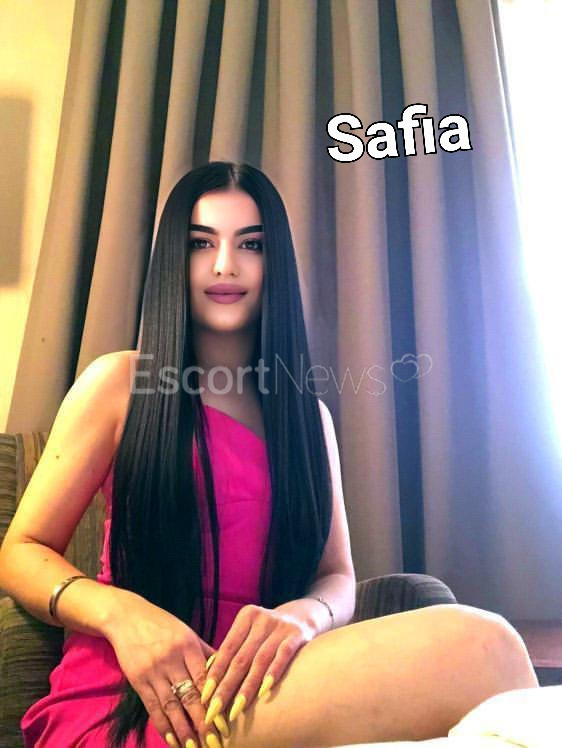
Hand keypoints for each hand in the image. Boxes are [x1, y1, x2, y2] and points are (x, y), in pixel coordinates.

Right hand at [104, 589, 225, 747]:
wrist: (126, 617)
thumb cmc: (162, 624)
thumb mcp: (186, 632)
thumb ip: (205, 652)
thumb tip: (229, 669)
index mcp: (187, 645)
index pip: (204, 678)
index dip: (215, 702)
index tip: (226, 722)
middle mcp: (171, 659)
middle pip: (190, 696)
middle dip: (203, 723)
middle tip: (215, 743)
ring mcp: (153, 671)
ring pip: (171, 706)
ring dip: (184, 731)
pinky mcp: (138, 680)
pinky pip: (152, 707)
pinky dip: (163, 726)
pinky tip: (172, 741)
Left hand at [200, 604, 314, 727]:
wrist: (305, 615)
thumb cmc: (270, 632)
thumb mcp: (252, 633)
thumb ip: (236, 652)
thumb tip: (209, 684)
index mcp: (246, 616)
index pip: (227, 649)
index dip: (215, 674)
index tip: (204, 698)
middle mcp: (262, 619)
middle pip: (240, 658)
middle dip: (226, 687)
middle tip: (214, 711)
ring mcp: (281, 627)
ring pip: (259, 661)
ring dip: (246, 688)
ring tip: (236, 710)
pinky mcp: (298, 635)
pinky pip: (283, 656)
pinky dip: (273, 673)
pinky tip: (264, 692)